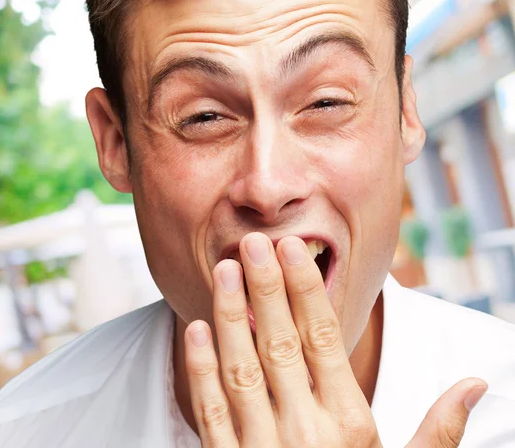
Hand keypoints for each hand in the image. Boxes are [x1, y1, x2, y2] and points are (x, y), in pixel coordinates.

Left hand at [184, 233, 486, 447]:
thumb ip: (439, 429)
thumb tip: (475, 386)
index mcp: (349, 425)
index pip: (323, 340)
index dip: (305, 290)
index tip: (293, 249)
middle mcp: (304, 432)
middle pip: (280, 345)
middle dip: (266, 289)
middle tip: (255, 242)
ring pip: (241, 370)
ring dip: (230, 317)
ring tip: (225, 270)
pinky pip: (210, 412)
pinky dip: (201, 370)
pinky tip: (196, 330)